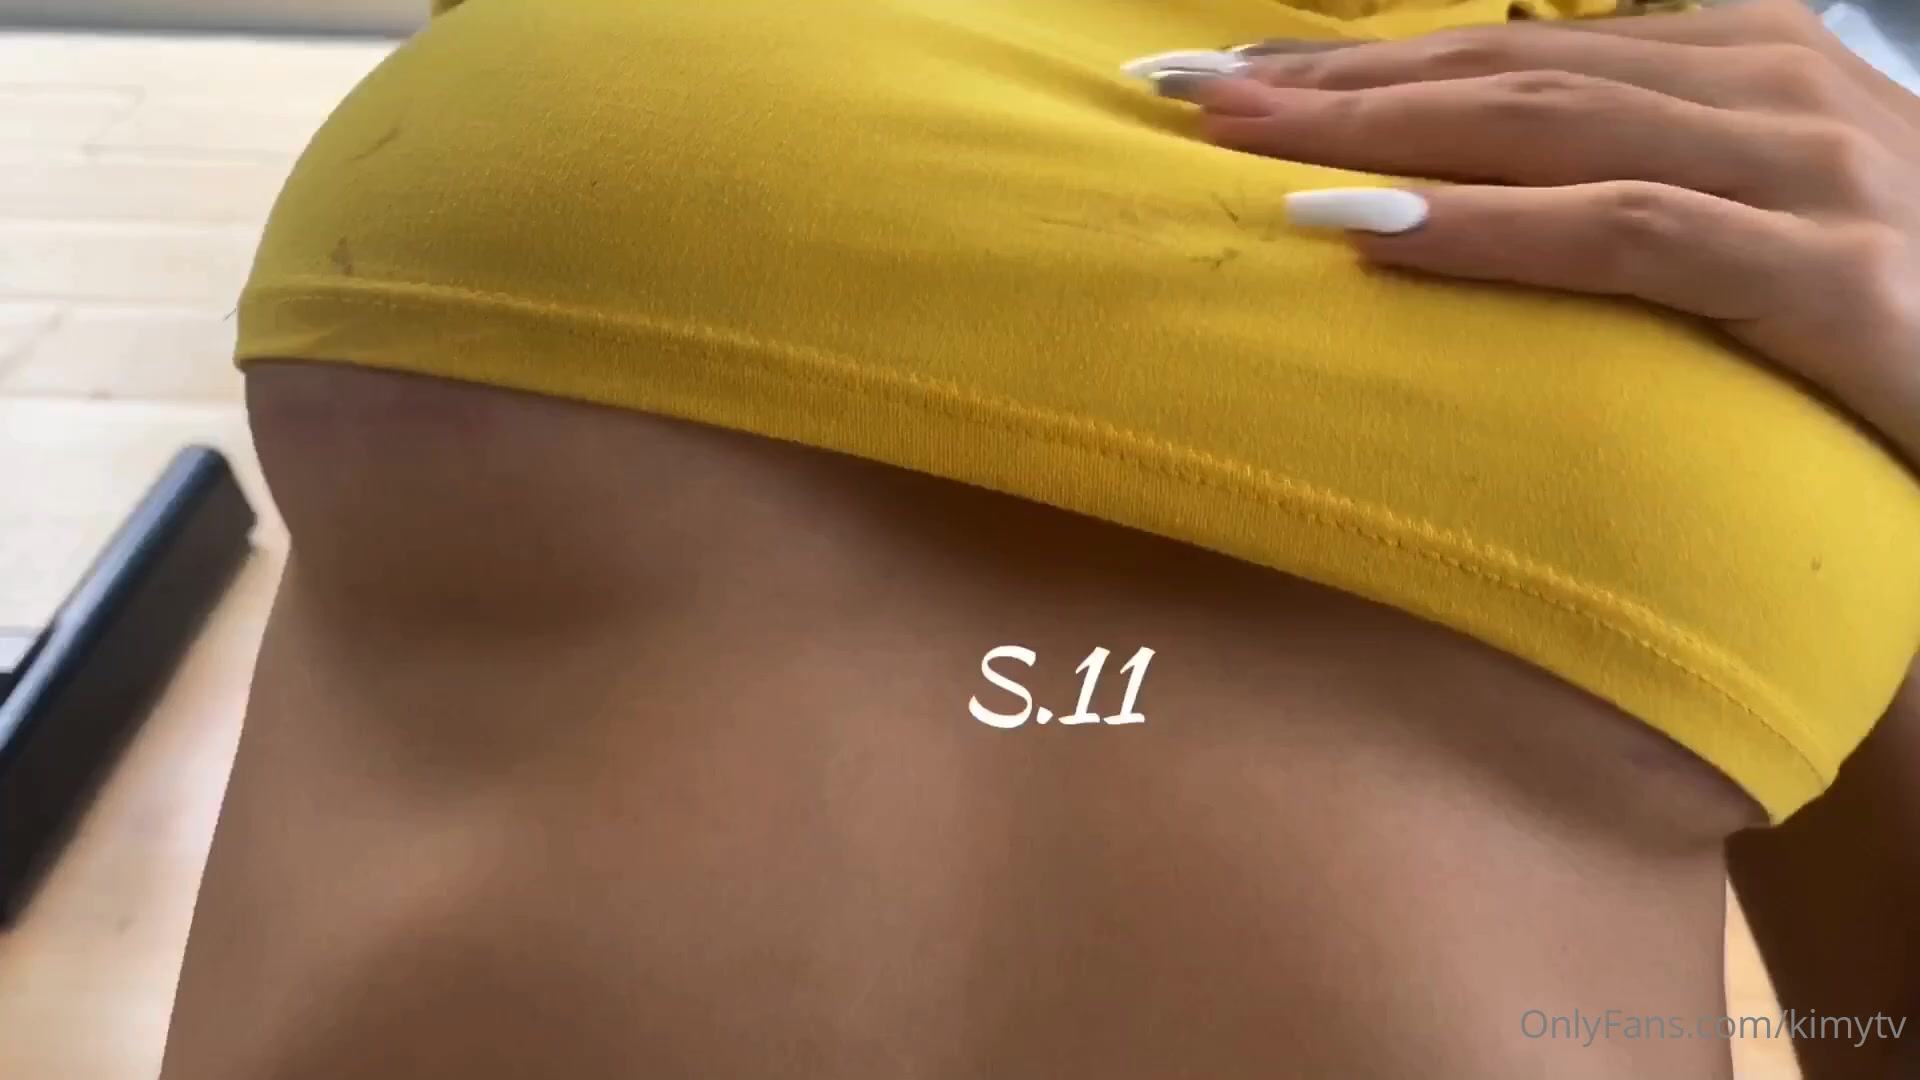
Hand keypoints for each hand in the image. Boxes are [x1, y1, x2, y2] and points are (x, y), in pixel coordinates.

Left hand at [1171, 0, 1919, 465]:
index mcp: (1746, 62)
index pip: (1519, 43)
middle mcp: (1773, 89)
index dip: (1365, 58)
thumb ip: (1638, 175)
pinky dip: (1493, 229)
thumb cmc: (1871, 320)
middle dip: (1338, 80)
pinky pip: (1630, 235)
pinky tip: (1372, 234)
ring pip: (1554, 126)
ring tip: (1244, 152)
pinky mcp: (1830, 276)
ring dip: (1382, 132)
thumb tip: (1467, 179)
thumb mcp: (1751, 216)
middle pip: (1511, 67)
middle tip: (1190, 98)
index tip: (1232, 79)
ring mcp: (1806, 173)